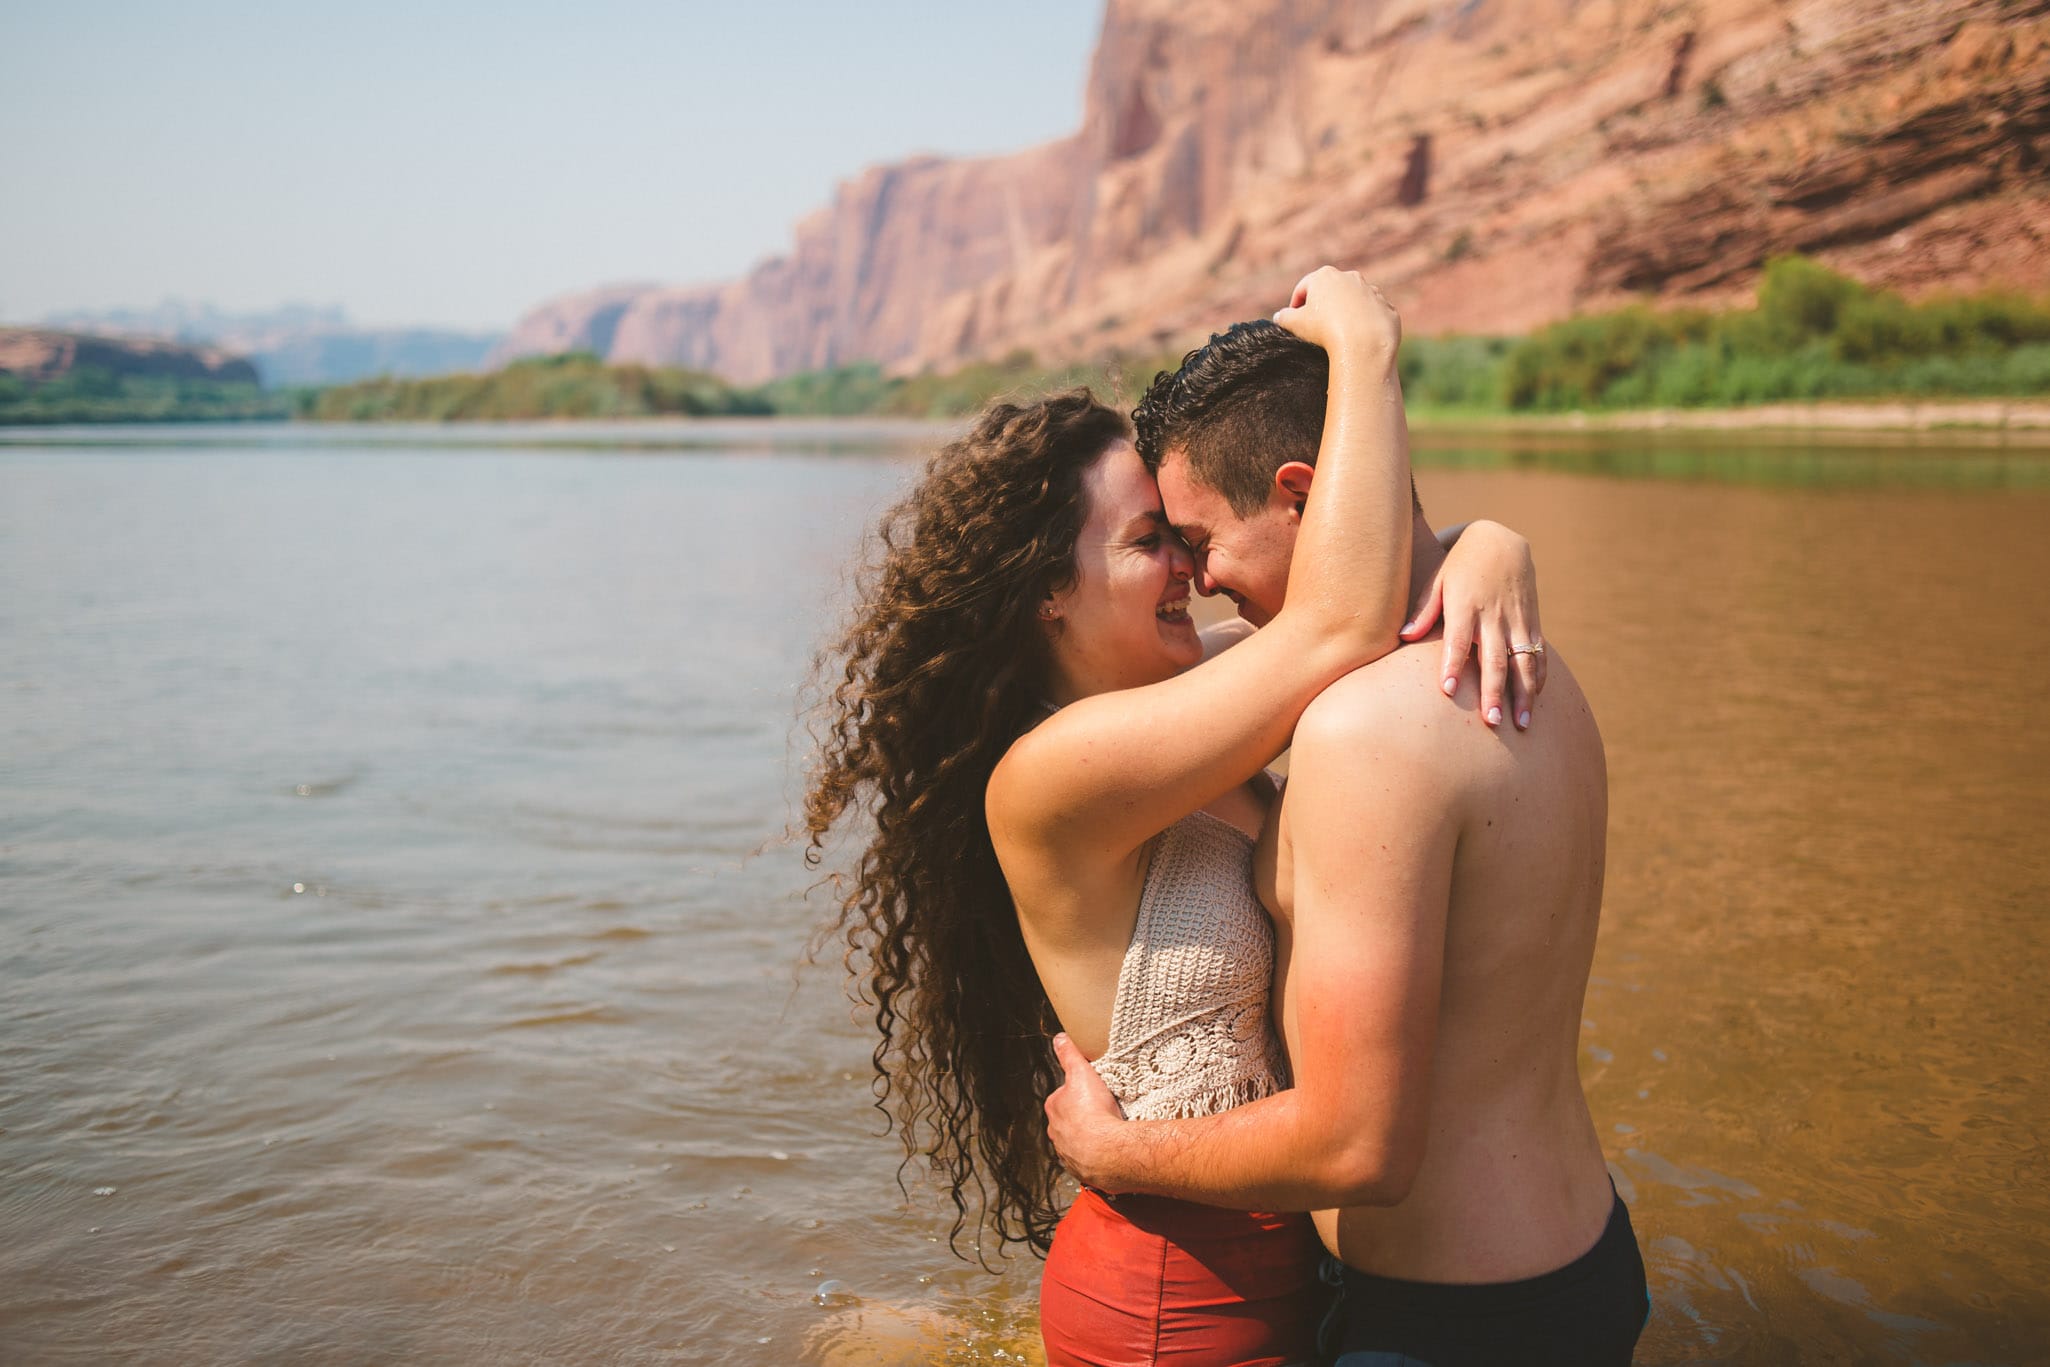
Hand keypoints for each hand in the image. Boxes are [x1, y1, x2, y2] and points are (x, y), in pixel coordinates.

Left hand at [1045, 1033, 1131, 1191]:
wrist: (1107, 1150)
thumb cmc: (1093, 1112)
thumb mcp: (1082, 1073)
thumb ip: (1069, 1054)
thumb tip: (1060, 1038)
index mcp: (1054, 1108)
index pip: (1063, 1096)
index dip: (1079, 1093)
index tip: (1094, 1093)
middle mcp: (1056, 1132)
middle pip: (1069, 1120)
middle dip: (1083, 1117)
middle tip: (1104, 1112)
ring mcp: (1068, 1153)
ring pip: (1077, 1141)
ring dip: (1090, 1138)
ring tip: (1109, 1132)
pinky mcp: (1081, 1170)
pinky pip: (1088, 1161)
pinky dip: (1097, 1156)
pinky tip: (1110, 1151)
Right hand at [1273, 265, 1400, 363]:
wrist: (1363, 343)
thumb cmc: (1324, 330)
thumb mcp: (1294, 323)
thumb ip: (1284, 317)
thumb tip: (1280, 316)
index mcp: (1324, 276)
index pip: (1304, 288)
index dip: (1296, 303)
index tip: (1294, 318)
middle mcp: (1349, 277)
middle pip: (1331, 291)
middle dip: (1323, 305)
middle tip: (1316, 326)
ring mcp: (1371, 290)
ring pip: (1353, 301)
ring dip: (1346, 312)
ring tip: (1339, 333)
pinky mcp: (1385, 307)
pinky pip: (1371, 314)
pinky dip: (1365, 323)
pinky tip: (1358, 338)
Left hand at [1403, 521, 1545, 728]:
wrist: (1500, 539)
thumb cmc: (1459, 564)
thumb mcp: (1437, 579)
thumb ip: (1423, 610)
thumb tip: (1404, 636)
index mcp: (1465, 605)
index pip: (1457, 640)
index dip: (1452, 664)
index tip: (1446, 690)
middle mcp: (1493, 615)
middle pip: (1494, 658)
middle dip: (1494, 691)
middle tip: (1491, 721)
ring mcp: (1516, 620)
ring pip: (1523, 661)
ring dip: (1523, 694)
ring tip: (1521, 724)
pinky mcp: (1532, 622)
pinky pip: (1539, 653)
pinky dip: (1538, 677)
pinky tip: (1534, 701)